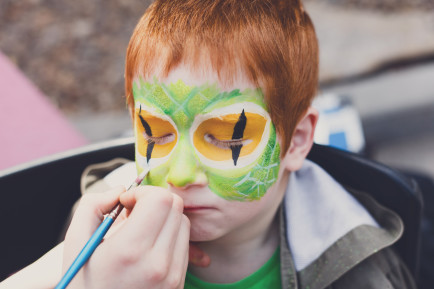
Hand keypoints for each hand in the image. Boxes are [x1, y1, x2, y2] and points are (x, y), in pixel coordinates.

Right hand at [63, 186, 189, 288]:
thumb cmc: (83, 282)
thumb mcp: (76, 242)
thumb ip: (93, 205)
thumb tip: (120, 190)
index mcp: (130, 251)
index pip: (160, 199)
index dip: (143, 192)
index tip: (126, 203)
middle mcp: (158, 264)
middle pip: (175, 207)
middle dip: (154, 201)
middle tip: (134, 213)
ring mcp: (173, 276)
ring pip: (183, 224)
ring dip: (164, 218)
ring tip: (141, 231)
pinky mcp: (179, 283)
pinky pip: (184, 245)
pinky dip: (169, 236)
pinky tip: (148, 247)